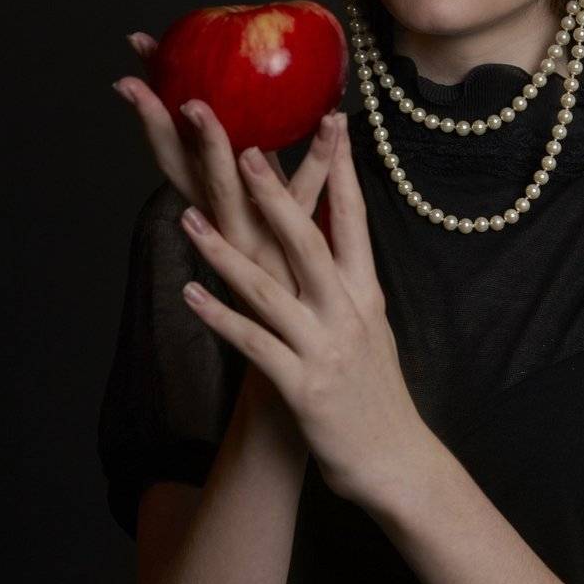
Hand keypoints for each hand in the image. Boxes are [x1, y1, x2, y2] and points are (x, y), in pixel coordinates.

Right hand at [113, 31, 338, 309]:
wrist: (308, 370)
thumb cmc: (288, 292)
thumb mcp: (267, 225)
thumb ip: (261, 178)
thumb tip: (257, 119)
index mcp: (219, 217)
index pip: (174, 158)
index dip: (152, 115)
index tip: (132, 68)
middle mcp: (229, 230)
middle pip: (187, 170)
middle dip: (162, 125)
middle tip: (142, 84)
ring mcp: (259, 246)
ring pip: (228, 191)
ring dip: (211, 149)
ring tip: (199, 107)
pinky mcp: (298, 257)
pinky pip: (311, 198)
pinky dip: (320, 161)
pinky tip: (332, 124)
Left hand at [174, 110, 429, 510]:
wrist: (394, 462)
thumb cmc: (374, 392)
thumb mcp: (371, 326)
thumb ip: (348, 281)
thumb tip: (331, 233)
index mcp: (366, 293)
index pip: (354, 220)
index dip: (343, 169)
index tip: (332, 121)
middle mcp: (348, 312)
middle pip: (308, 242)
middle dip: (273, 197)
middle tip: (242, 153)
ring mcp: (323, 348)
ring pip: (269, 290)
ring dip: (224, 254)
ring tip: (188, 221)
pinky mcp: (300, 386)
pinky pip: (253, 344)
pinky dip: (221, 318)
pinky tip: (190, 296)